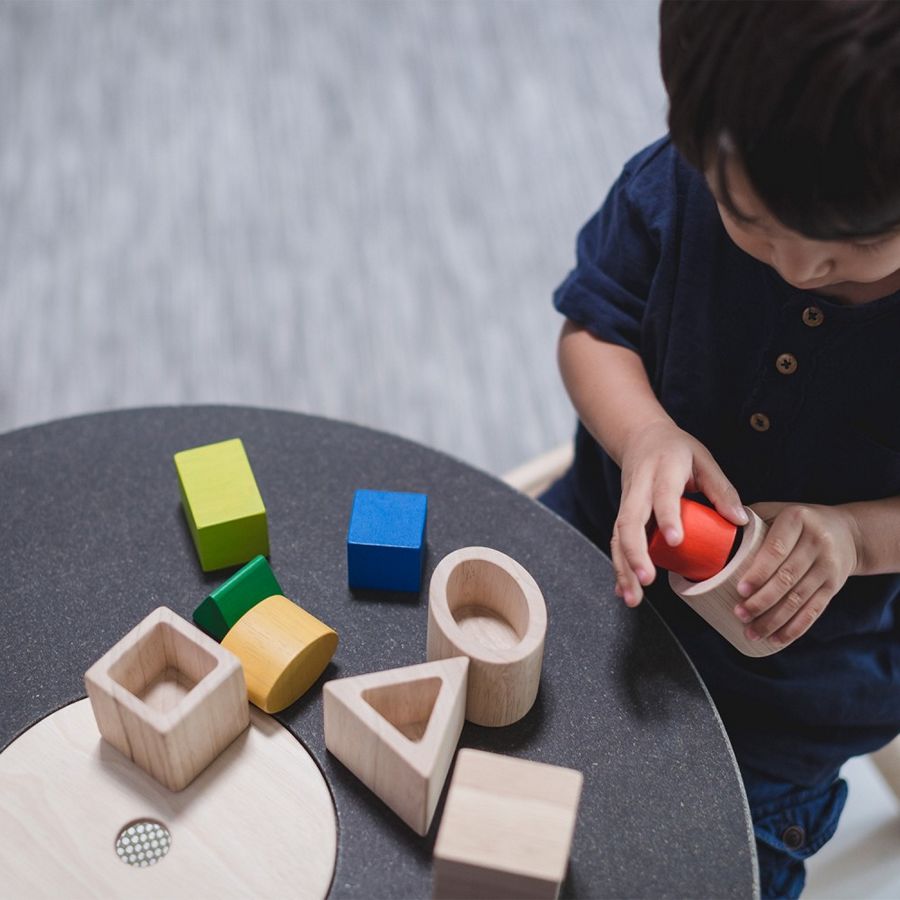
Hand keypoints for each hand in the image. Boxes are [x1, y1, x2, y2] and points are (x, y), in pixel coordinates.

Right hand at [612, 421, 747, 606]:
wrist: (640, 438)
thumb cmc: (677, 451)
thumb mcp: (703, 460)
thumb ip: (721, 489)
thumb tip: (740, 521)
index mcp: (663, 470)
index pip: (663, 496)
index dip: (668, 517)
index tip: (676, 541)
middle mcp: (638, 489)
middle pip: (629, 522)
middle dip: (635, 553)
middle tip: (647, 580)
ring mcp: (626, 503)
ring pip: (618, 537)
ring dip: (624, 568)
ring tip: (632, 598)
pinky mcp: (622, 516)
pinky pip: (617, 543)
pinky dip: (620, 567)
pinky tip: (624, 590)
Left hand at [734, 502, 860, 646]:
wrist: (846, 532)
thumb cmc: (796, 522)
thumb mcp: (776, 510)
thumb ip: (749, 519)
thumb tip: (713, 534)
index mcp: (797, 519)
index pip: (777, 549)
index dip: (759, 572)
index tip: (741, 590)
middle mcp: (817, 542)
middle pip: (788, 577)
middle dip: (762, 601)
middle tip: (740, 614)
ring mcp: (829, 566)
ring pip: (799, 598)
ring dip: (774, 619)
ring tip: (752, 632)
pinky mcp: (834, 586)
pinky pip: (814, 611)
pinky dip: (794, 628)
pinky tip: (776, 639)